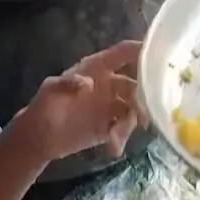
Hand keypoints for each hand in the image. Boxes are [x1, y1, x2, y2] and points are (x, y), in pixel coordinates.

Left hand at [24, 40, 146, 161]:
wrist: (38, 137)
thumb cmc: (44, 106)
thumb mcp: (51, 90)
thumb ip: (67, 83)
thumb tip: (88, 84)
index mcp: (97, 68)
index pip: (123, 53)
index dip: (141, 51)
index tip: (160, 56)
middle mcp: (109, 85)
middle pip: (136, 84)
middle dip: (144, 96)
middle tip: (147, 110)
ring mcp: (111, 107)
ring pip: (133, 109)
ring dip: (130, 122)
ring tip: (116, 137)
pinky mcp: (110, 127)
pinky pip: (124, 129)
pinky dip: (122, 138)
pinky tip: (114, 148)